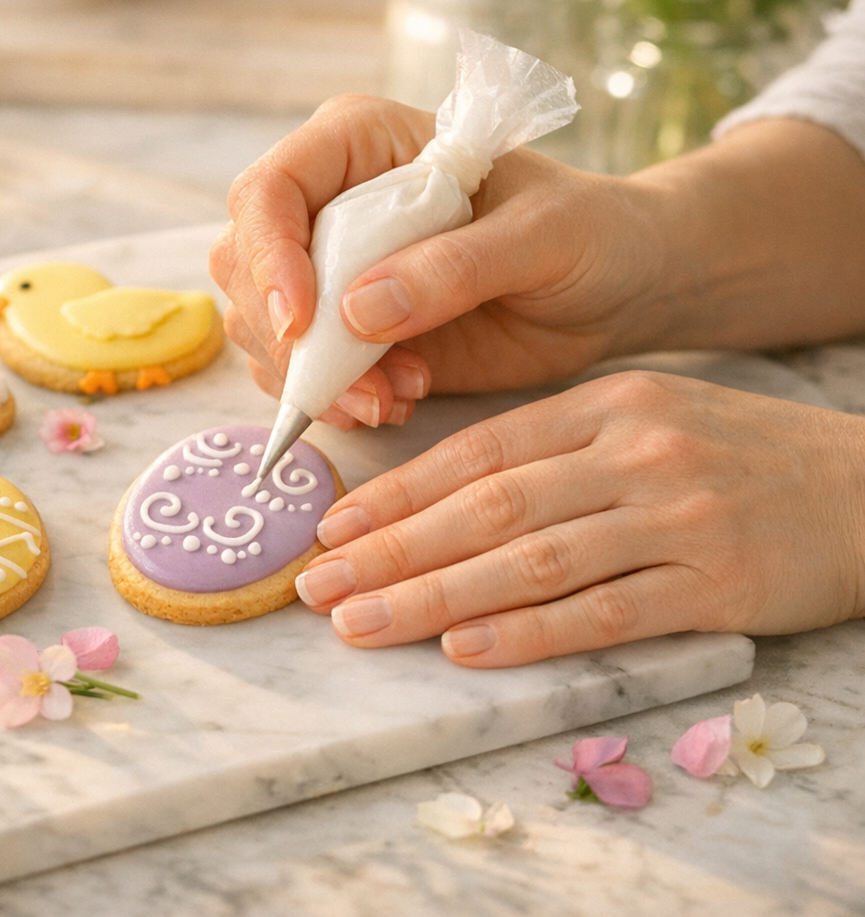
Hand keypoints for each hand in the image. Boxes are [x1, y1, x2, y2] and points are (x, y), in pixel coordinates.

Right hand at [211, 94, 669, 426]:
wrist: (616, 288)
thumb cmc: (587, 233)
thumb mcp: (541, 237)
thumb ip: (454, 267)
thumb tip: (357, 313)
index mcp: (360, 144)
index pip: (270, 190)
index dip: (270, 256)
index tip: (303, 322)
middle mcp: (326, 202)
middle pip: (244, 265)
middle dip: (290, 339)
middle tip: (363, 388)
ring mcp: (326, 270)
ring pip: (260, 327)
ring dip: (313, 378)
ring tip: (398, 396)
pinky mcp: (340, 333)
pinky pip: (294, 372)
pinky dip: (330, 400)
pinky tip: (395, 402)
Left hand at [296, 370, 864, 666]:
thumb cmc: (739, 460)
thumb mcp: (647, 423)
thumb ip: (555, 452)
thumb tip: (442, 499)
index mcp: (604, 406)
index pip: (477, 452)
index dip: (396, 493)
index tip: (332, 529)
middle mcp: (632, 451)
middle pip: (486, 506)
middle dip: (391, 550)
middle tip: (317, 585)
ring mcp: (676, 514)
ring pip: (531, 560)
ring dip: (436, 597)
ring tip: (362, 624)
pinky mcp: (717, 580)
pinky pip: (606, 610)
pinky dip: (531, 632)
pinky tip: (467, 649)